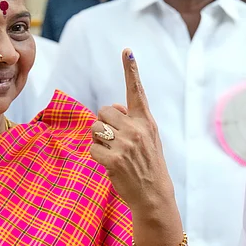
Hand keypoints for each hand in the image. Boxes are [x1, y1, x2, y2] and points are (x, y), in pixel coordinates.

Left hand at [90, 49, 174, 213]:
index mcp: (146, 120)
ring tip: (114, 153)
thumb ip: (133, 120)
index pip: (137, 91)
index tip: (127, 51)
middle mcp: (137, 128)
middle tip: (115, 141)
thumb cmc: (148, 163)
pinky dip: (96, 156)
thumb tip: (111, 108)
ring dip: (98, 140)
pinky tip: (110, 164)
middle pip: (103, 112)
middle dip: (103, 124)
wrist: (154, 195)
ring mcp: (126, 143)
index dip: (131, 70)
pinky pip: (92, 147)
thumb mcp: (149, 138)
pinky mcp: (114, 158)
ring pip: (95, 128)